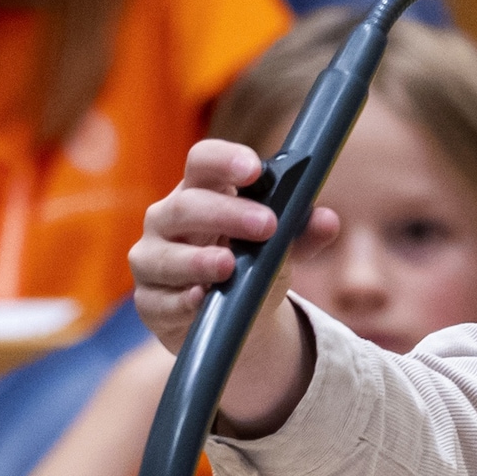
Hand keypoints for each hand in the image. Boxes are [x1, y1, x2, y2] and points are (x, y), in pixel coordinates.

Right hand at [127, 139, 336, 426]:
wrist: (228, 315)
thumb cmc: (249, 263)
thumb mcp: (278, 247)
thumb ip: (301, 233)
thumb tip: (328, 221)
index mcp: (200, 191)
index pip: (202, 162)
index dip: (224, 161)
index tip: (254, 169)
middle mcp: (167, 219)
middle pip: (186, 206)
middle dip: (226, 214)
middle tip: (267, 225)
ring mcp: (151, 259)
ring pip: (165, 256)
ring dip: (198, 261)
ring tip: (230, 266)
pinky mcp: (148, 301)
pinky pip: (159, 301)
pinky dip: (181, 301)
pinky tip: (201, 299)